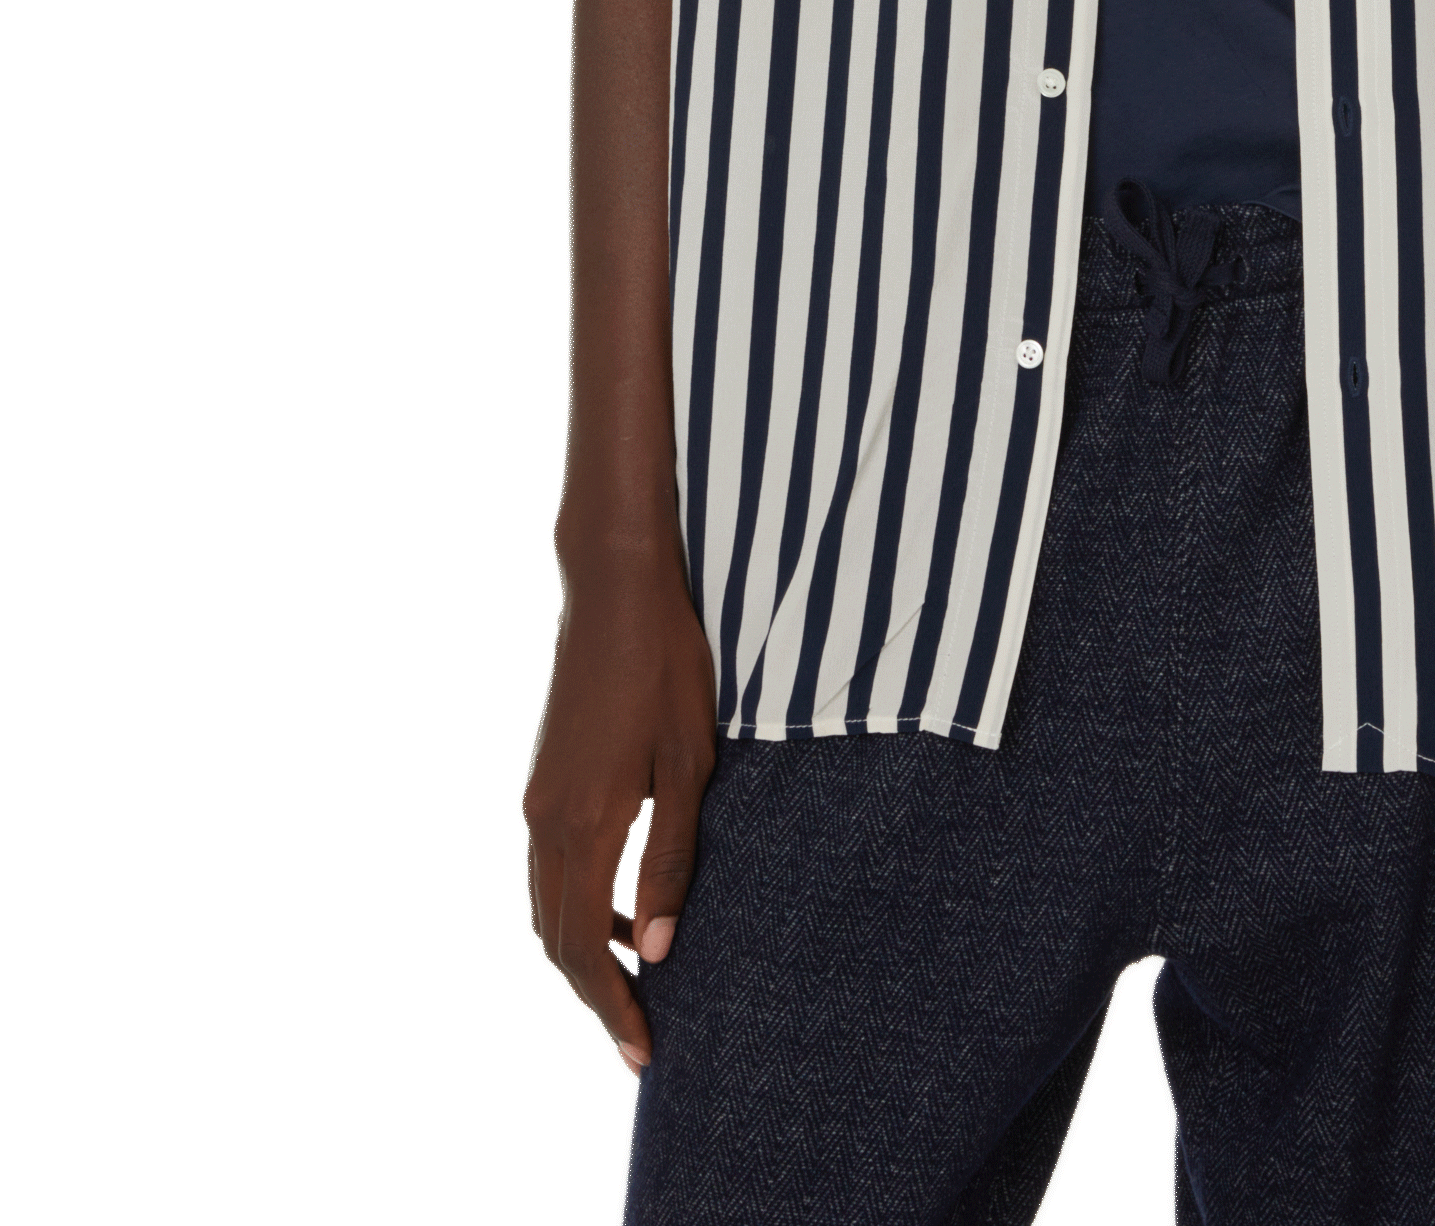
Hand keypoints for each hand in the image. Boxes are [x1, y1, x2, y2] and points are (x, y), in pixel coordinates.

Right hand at [522, 544, 717, 1069]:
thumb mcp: (688, 766)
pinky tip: (621, 911)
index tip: (643, 1054)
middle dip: (595, 996)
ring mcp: (537, 799)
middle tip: (642, 1038)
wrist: (614, 590)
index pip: (581, 950)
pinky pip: (549, 868)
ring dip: (581, 953)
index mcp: (582, 825)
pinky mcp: (544, 780)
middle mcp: (544, 822)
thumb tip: (656, 950)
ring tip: (636, 985)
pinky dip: (576, 907)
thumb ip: (670, 861)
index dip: (610, 1008)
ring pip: (545, 905)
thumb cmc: (666, 669)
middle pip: (553, 940)